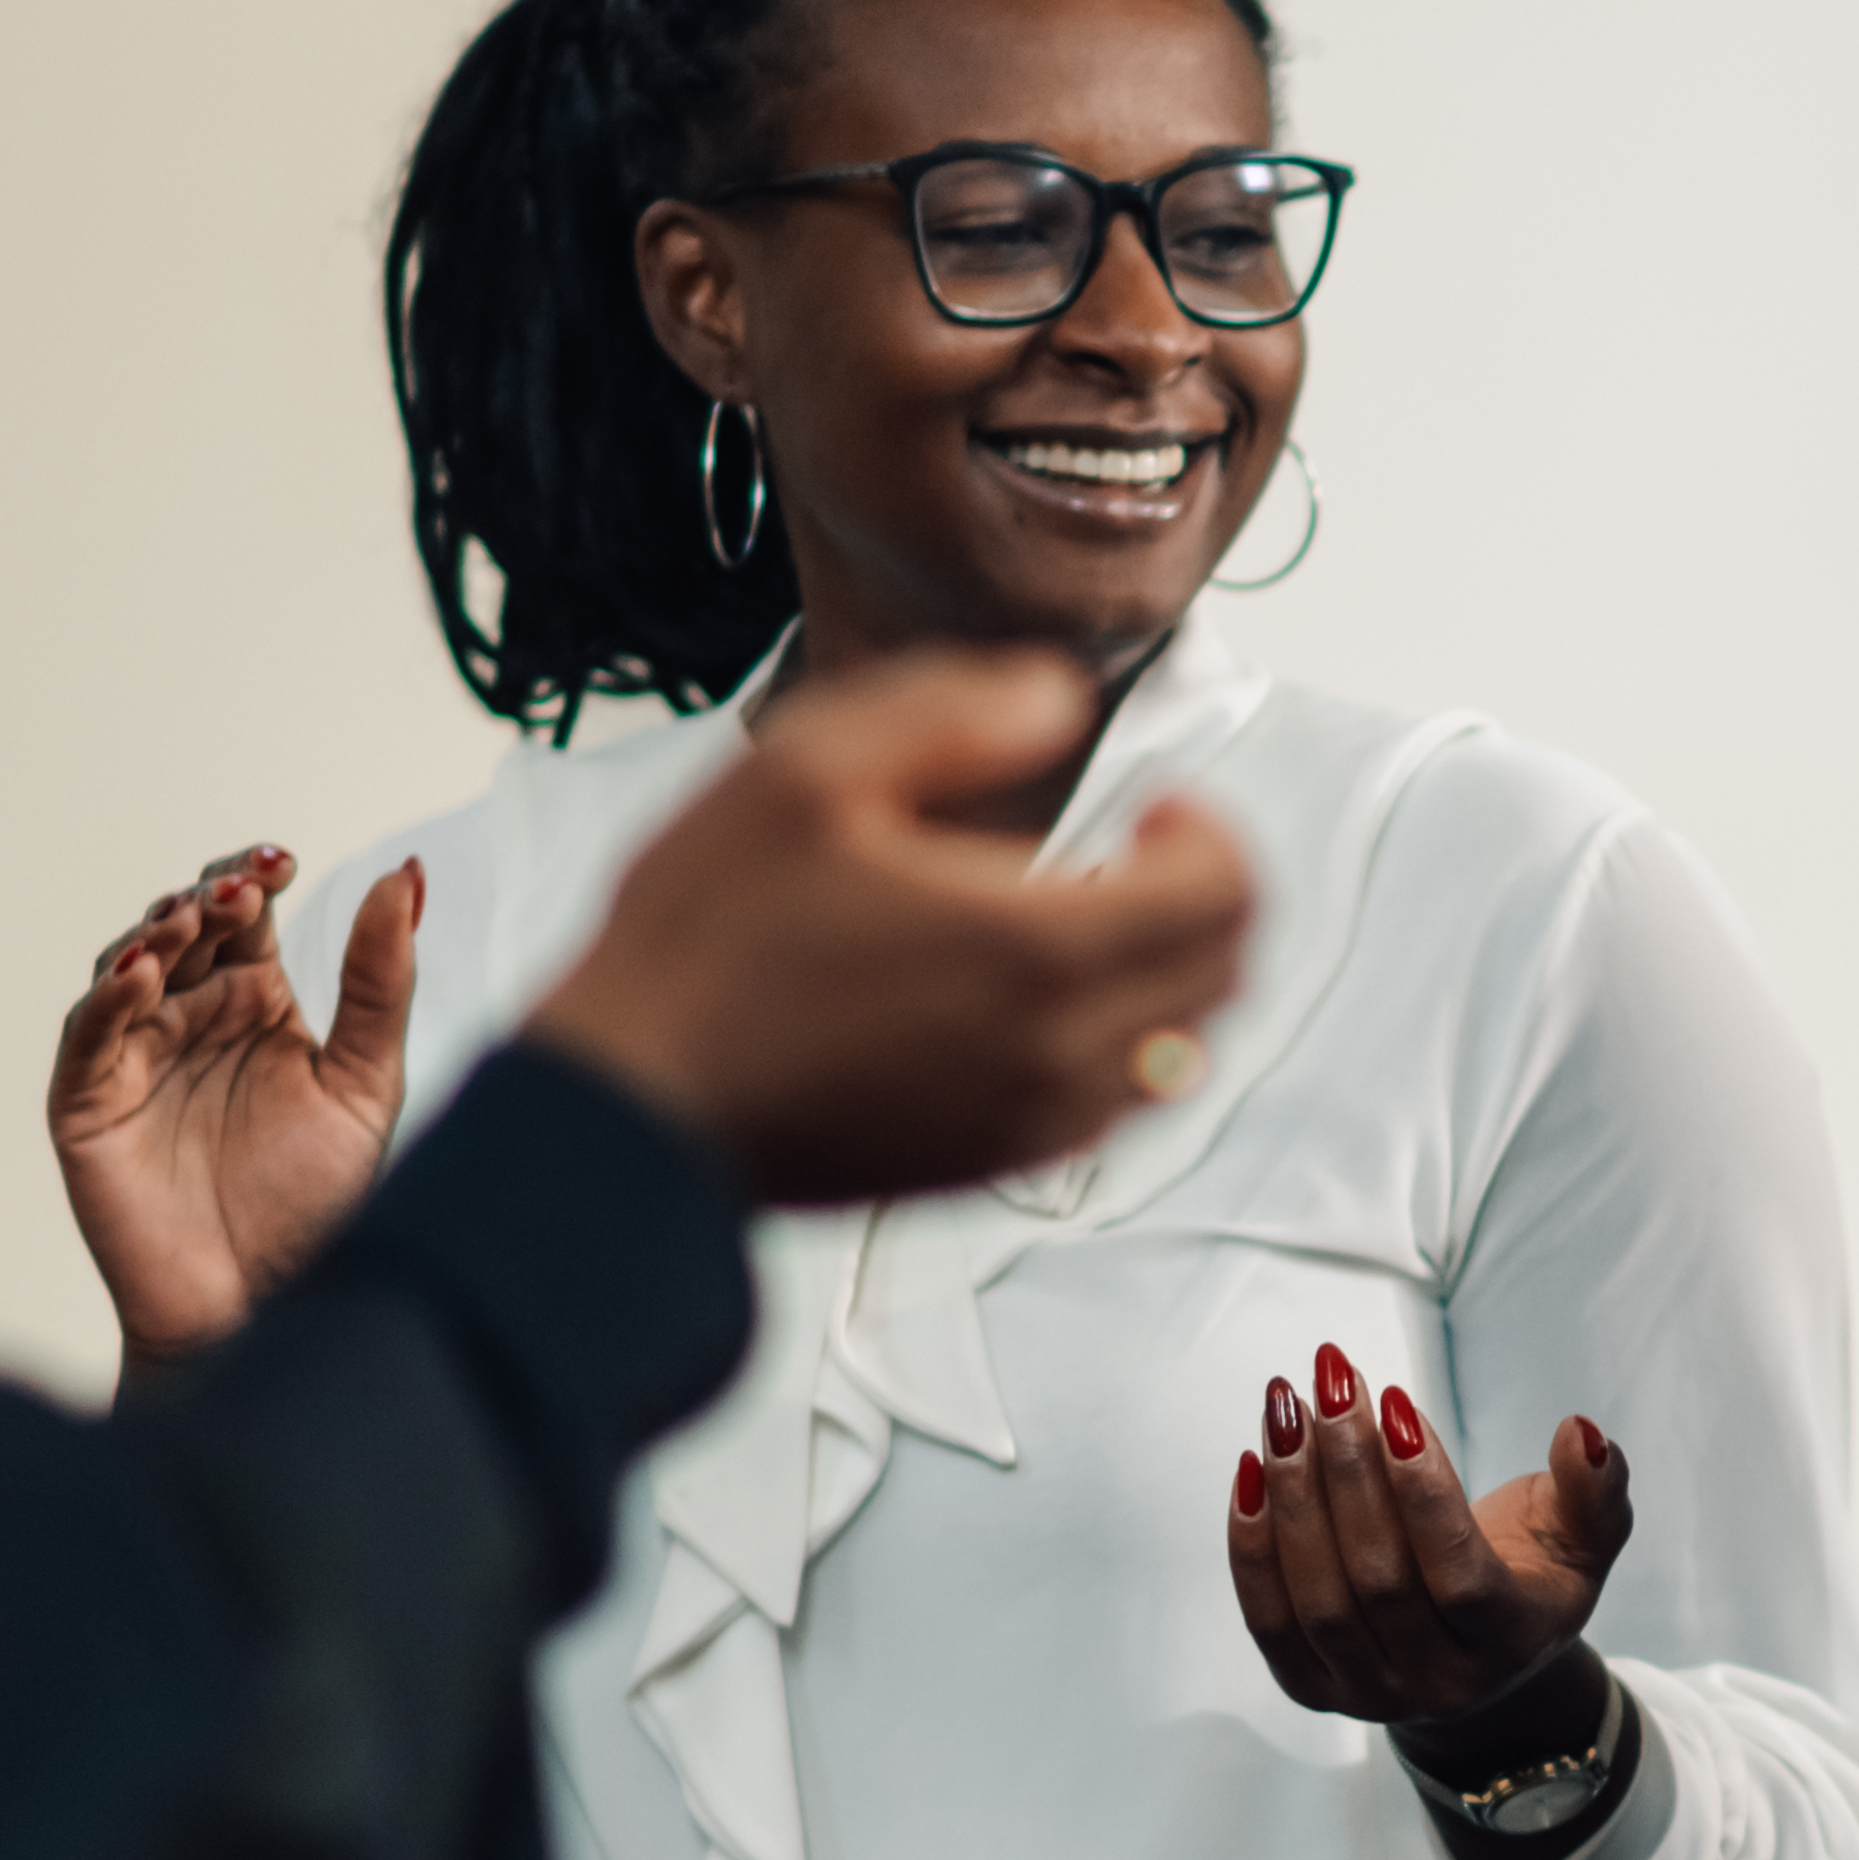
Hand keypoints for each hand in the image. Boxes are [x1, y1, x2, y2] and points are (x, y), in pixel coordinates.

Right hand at [50, 839, 416, 1363]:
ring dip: (153, 936)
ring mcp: (134, 1055)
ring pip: (127, 968)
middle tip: (244, 891)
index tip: (283, 862)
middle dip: (206, 900)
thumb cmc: (315, 1201)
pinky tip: (139, 975)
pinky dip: (107, 1000)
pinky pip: (89, 1037)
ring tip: (190, 921)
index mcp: (253, 1001)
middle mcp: (189, 1017)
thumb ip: (381, 983)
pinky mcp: (88, 1101)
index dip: (253, 876)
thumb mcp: (365, 1082)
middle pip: (181, 928)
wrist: (266, 1304)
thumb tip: (409, 875)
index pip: (244, 914)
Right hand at [522, 647, 1251, 1209]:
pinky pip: (1113, 1106)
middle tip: (1130, 852)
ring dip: (1164, 975)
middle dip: (1201, 898)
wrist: (633, 1109)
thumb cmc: (702, 939)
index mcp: (1036, 949)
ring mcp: (1035, 1123)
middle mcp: (1062, 1052)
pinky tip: (1028, 1000)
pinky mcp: (994, 1166)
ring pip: (1182, 1047)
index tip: (1151, 805)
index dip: (1211, 831)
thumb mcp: (804, 771)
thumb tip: (1058, 693)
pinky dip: (1115, 1044)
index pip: (1225, 895)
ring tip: (1078, 919)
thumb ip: (950, 713)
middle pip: (1223, 974)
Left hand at [1227, 1341, 1628, 1758]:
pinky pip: (1268, 1618)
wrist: (1476, 1665)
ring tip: (1286, 1409)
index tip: (1398, 1404)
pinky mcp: (1312, 1687)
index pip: (1460, 1577)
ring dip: (1294, 1495)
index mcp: (1513, 1645)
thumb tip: (1582, 1433)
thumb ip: (1594, 1489)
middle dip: (1348, 1471)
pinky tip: (1254, 1467)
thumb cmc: (1529, 1580)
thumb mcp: (1582, 1539)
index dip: (1425, 1494)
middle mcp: (1440, 1684)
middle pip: (1378, 1581)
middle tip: (1332, 1383)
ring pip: (1317, 1598)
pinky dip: (1251, 1543)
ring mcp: (1370, 1693)